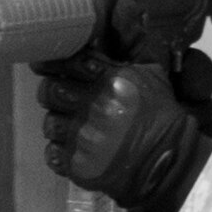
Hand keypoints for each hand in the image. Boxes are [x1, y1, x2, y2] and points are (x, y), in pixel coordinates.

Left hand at [35, 52, 211, 211]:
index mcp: (109, 81)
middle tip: (61, 97)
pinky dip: (59, 151)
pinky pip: (52, 153)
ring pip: (49, 123)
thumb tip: (98, 47)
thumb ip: (121, 64)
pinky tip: (72, 148)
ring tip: (71, 126)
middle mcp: (92, 106)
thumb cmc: (161, 117)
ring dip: (58, 123)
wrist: (169, 162)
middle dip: (52, 92)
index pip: (68, 62)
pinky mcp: (79, 164)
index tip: (42, 63)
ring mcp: (83, 137)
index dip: (50, 62)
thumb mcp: (151, 78)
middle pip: (49, 91)